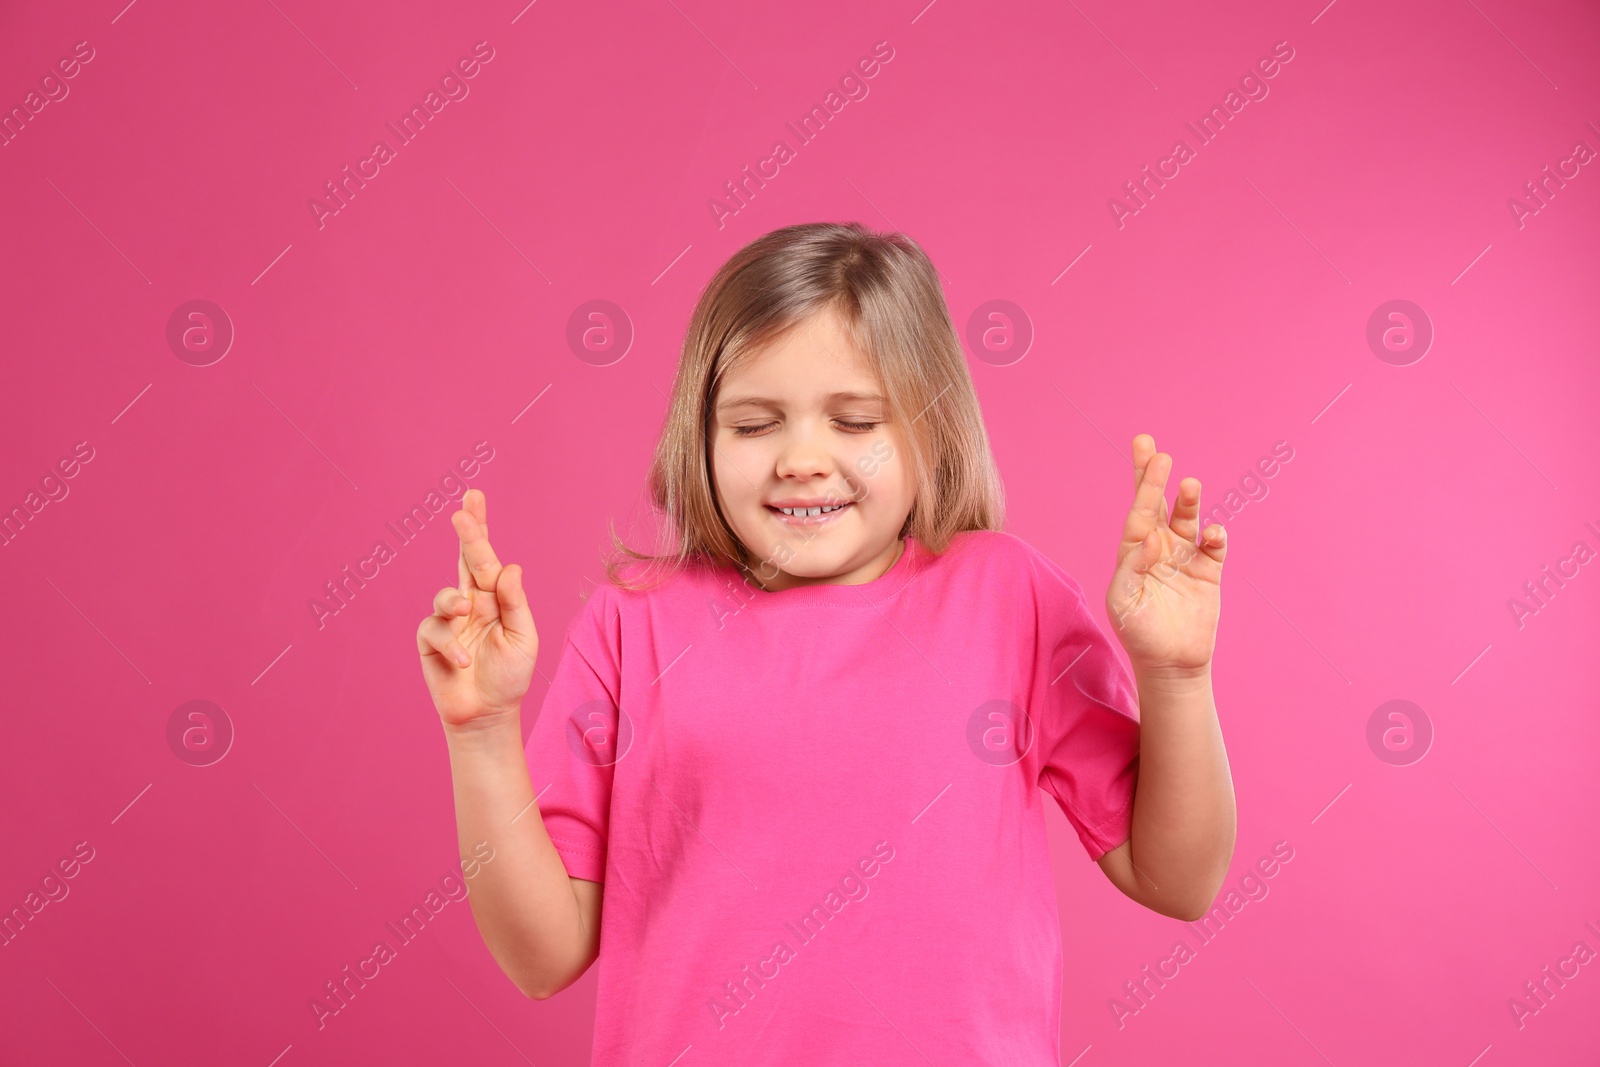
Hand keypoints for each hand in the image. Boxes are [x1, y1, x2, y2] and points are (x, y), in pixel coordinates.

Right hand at [416, 489, 538, 727]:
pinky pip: (434, 629)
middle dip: (464, 536)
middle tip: (462, 514)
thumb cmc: (510, 676)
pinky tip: (465, 661)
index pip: (487, 557)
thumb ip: (515, 603)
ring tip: (466, 612)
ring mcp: (449, 621)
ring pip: (444, 594)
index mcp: (494, 597)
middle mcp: (471, 602)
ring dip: (454, 601)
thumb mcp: (523, 638)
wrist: (488, 714)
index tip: (473, 497)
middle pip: (464, 561)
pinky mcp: (431, 642)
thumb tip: (509, 567)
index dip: (479, 528)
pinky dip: (451, 644)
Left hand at [1106, 434, 1226, 675]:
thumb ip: (1132, 568)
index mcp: (1133, 550)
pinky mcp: (1208, 571)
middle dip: (1154, 476)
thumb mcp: (1123, 602)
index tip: (1150, 460)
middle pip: (1157, 504)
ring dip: (1188, 502)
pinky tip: (1212, 533)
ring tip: (1189, 484)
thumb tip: (1150, 538)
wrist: (1170, 662)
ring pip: (1187, 519)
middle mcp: (1158, 546)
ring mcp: (1184, 556)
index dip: (1143, 485)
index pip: (1137, 511)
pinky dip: (1215, 536)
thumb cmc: (1138, 632)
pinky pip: (1214, 546)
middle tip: (1152, 447)